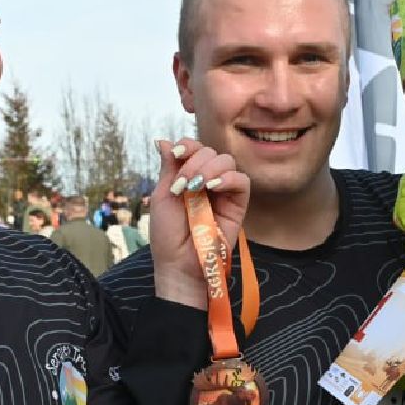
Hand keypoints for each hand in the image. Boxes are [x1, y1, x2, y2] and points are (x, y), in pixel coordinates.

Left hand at [148, 138, 251, 309]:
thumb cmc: (168, 235)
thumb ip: (168, 168)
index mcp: (188, 176)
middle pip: (210, 151)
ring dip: (209, 168)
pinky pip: (242, 181)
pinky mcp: (238, 205)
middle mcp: (207, 181)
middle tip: (182, 185)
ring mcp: (224, 192)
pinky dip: (228, 178)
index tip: (176, 153)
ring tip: (195, 187)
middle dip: (195, 161)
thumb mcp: (163, 196)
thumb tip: (162, 140)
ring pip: (227, 162)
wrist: (179, 264)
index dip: (187, 145)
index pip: (194, 149)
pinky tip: (213, 187)